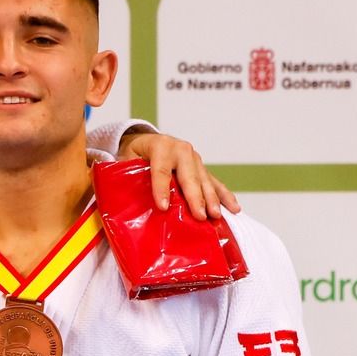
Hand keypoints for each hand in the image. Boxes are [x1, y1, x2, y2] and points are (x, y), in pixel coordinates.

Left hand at [119, 128, 239, 219]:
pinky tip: (233, 208)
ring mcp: (194, 158)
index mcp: (160, 146)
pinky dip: (224, 195)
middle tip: (199, 216)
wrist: (146, 139)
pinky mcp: (201, 167)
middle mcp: (180, 150)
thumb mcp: (125, 159)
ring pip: (204, 180)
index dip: (161, 189)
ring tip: (215, 216)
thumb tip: (122, 200)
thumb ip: (127, 175)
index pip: (160, 170)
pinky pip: (214, 182)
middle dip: (194, 197)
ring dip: (211, 199)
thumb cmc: (134, 153)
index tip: (162, 207)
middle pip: (188, 177)